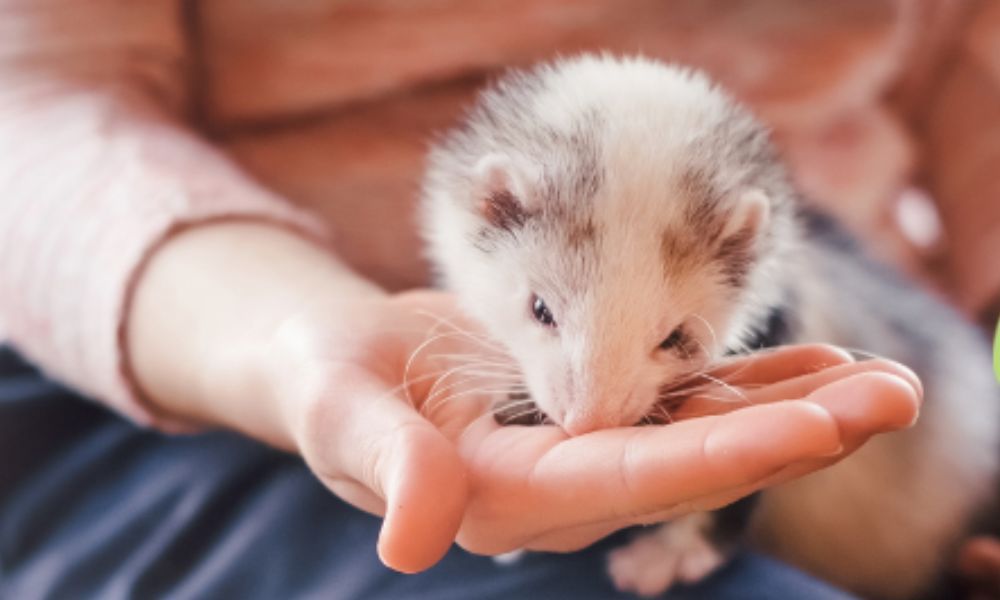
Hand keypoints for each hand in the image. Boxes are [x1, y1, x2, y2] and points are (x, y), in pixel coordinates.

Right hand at [271, 290, 919, 568]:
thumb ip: (386, 466)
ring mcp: (589, 448)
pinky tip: (814, 364)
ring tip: (881, 381)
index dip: (722, 454)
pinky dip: (751, 380)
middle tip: (892, 397)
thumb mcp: (342, 416)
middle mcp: (567, 482)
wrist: (345, 362)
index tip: (815, 427)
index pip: (631, 477)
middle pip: (695, 461)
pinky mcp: (597, 410)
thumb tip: (414, 539)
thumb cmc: (333, 385)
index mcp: (511, 493)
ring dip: (795, 407)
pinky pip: (684, 399)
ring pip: (705, 432)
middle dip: (795, 433)